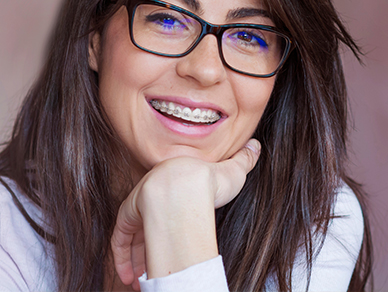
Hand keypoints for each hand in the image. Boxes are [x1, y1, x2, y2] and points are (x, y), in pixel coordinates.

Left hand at [111, 138, 260, 289]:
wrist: (190, 184)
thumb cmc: (211, 180)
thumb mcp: (232, 171)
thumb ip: (244, 160)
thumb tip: (257, 144)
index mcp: (174, 178)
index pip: (167, 201)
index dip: (167, 222)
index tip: (172, 240)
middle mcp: (153, 190)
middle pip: (149, 220)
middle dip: (151, 245)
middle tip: (155, 266)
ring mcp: (140, 203)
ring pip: (134, 234)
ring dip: (136, 258)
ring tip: (141, 280)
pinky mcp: (130, 215)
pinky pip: (120, 239)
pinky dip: (123, 259)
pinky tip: (130, 277)